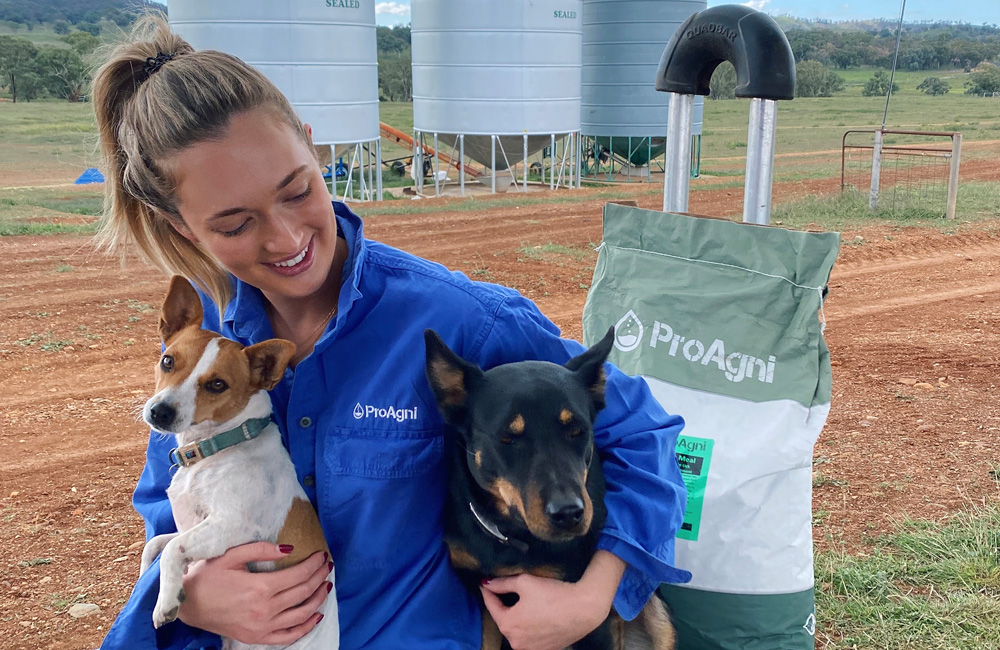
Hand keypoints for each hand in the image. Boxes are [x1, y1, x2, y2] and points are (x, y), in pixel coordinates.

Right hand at [176, 542, 331, 644]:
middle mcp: (265, 609)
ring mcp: (262, 627)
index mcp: (260, 587)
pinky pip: (288, 636)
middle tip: (328, 566)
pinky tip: (316, 615)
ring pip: (302, 614)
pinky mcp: (257, 638)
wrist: (186, 605)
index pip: (299, 574)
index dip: (314, 564)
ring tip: (326, 585)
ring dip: (318, 599)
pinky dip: (306, 626)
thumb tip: (288, 548)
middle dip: (320, 577)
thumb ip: (261, 549)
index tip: (322, 555)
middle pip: (304, 592)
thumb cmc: (206, 576)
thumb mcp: (231, 555)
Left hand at [480, 550, 624, 649]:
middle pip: (503, 619)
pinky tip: (536, 614)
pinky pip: (529, 637)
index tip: (486, 582)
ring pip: (516, 629)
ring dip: (516, 617)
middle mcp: (516, 642)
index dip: (488, 591)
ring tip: (523, 602)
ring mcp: (530, 649)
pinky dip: (528, 626)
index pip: (491, 605)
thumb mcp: (524, 582)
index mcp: (508, 624)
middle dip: (503, 605)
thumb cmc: (553, 594)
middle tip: (505, 590)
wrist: (584, 609)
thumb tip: (487, 583)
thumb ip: (502, 583)